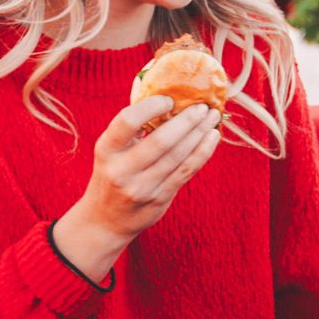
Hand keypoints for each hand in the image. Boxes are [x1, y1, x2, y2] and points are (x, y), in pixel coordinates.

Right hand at [51, 95, 222, 280]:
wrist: (106, 220)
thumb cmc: (112, 175)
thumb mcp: (110, 151)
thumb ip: (132, 130)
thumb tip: (168, 98)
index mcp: (106, 150)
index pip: (127, 122)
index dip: (151, 107)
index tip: (169, 99)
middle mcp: (122, 170)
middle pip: (161, 141)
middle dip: (186, 120)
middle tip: (202, 105)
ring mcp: (142, 187)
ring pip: (178, 156)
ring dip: (199, 133)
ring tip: (212, 117)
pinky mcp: (160, 198)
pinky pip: (186, 171)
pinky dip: (203, 152)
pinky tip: (212, 136)